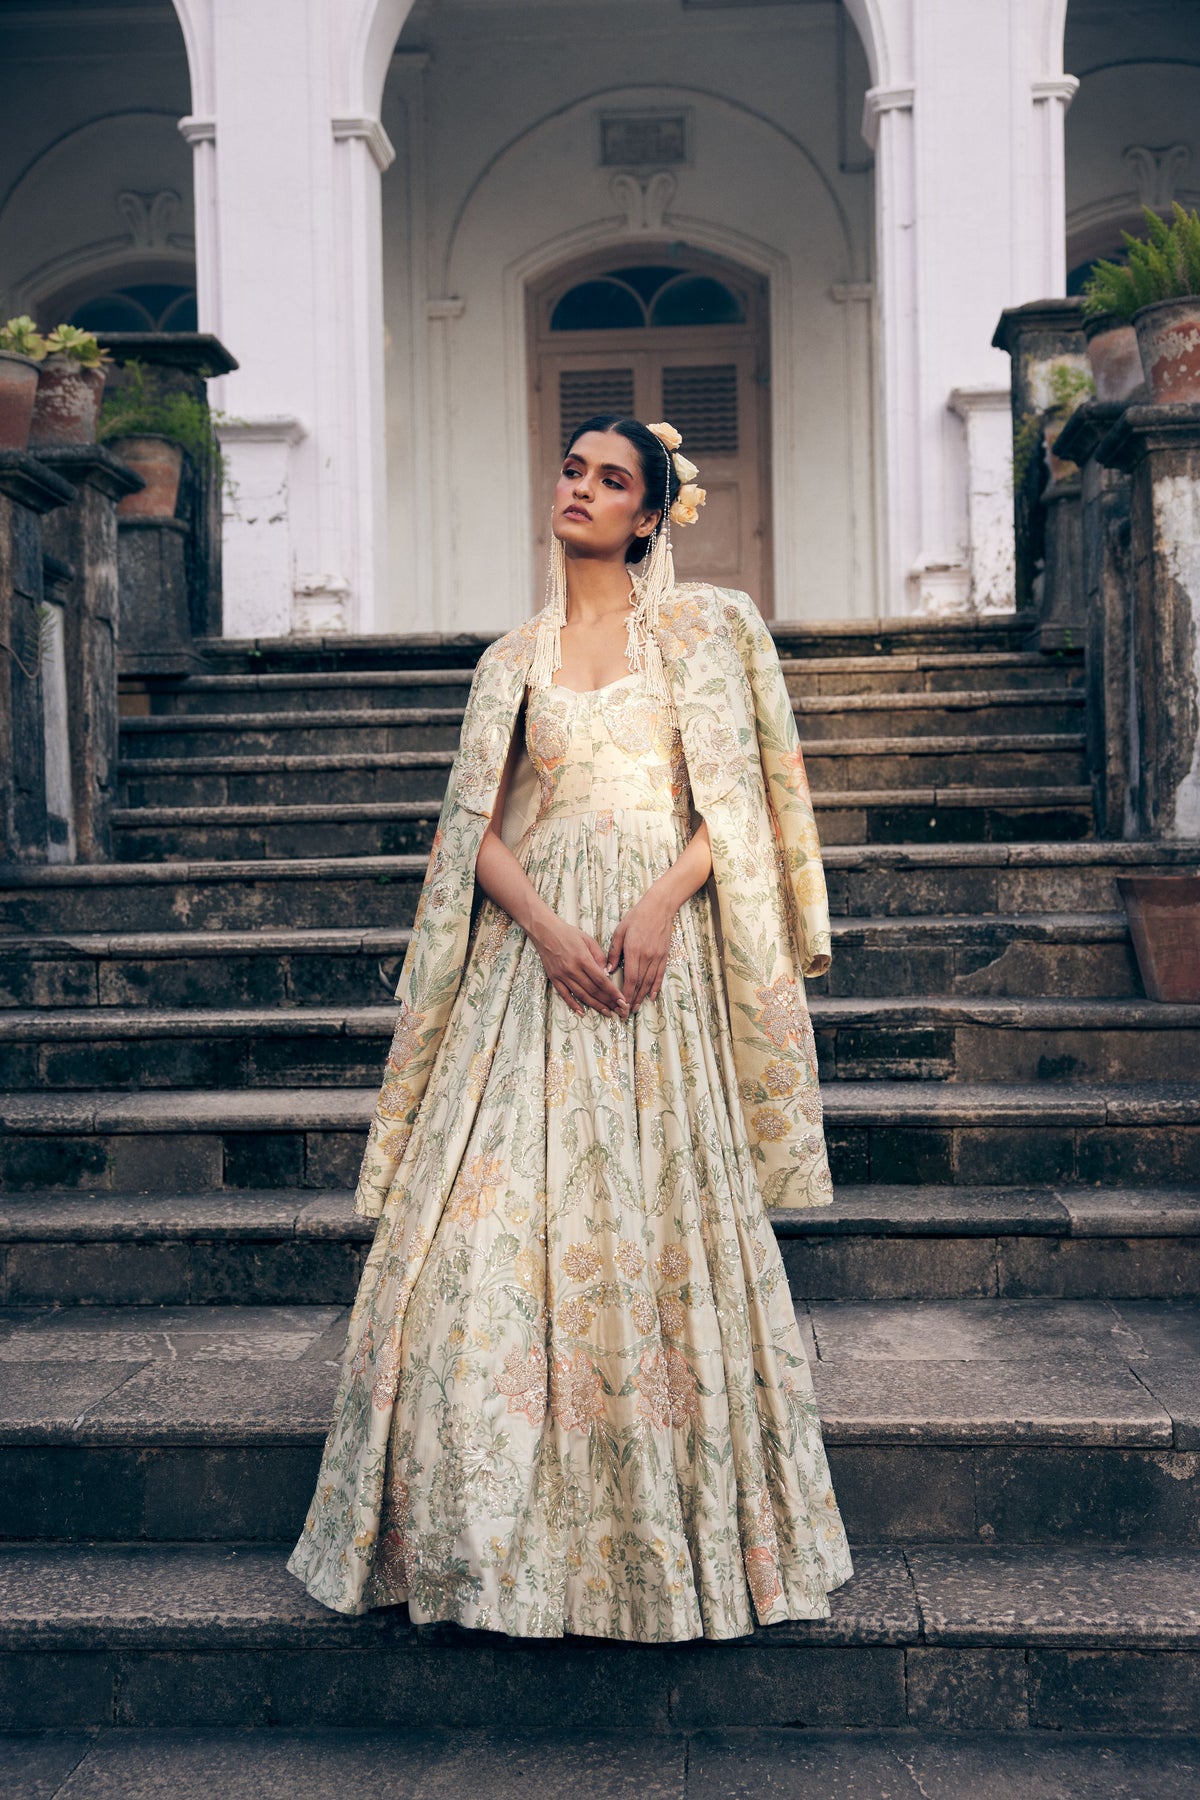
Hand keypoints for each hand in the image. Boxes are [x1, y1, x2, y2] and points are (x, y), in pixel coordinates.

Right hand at [533, 918, 629, 1018]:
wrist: (545, 932)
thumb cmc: (569, 934)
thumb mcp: (589, 940)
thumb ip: (600, 957)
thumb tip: (607, 973)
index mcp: (583, 959)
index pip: (602, 981)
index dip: (613, 993)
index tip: (622, 1001)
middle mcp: (573, 970)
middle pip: (593, 990)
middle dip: (608, 1002)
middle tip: (618, 1010)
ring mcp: (562, 976)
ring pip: (582, 995)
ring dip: (595, 1005)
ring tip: (607, 1012)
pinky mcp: (554, 978)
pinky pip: (565, 995)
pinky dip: (573, 1005)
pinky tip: (582, 1012)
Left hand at [607, 892, 673, 1010]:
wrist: (659, 908)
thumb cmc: (636, 917)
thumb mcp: (620, 932)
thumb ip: (614, 952)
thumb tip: (607, 971)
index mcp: (634, 951)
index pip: (630, 979)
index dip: (625, 994)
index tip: (620, 1005)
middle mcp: (647, 957)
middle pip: (639, 984)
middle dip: (632, 1000)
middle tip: (626, 1013)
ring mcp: (657, 957)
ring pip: (649, 982)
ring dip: (642, 997)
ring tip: (636, 1008)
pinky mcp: (664, 956)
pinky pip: (660, 975)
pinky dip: (656, 987)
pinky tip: (652, 997)